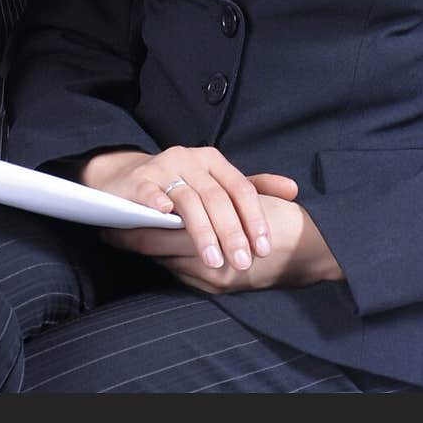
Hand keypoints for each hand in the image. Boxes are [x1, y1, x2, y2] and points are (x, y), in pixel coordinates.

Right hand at [80, 145, 298, 272]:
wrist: (129, 176)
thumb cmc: (181, 185)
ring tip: (212, 259)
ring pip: (188, 200)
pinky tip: (165, 217)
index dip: (254, 218)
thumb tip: (292, 190)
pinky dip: (157, 202)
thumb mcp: (217, 183)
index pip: (241, 188)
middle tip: (241, 262)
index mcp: (212, 161)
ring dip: (201, 231)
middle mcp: (190, 160)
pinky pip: (149, 191)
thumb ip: (252, 187)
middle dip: (231, 232)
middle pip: (217, 197)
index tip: (262, 248)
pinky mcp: (139, 179)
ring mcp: (163, 168)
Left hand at [117, 195, 344, 294]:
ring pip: (168, 260)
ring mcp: (211, 278)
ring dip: (148, 248)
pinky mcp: (219, 286)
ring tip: (122, 236)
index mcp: (209, 233)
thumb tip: (172, 202)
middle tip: (106, 228)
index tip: (111, 217)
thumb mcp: (244, 200)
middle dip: (131, 237)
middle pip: (157, 248)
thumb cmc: (280, 219)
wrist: (314, 250)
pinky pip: (184, 273)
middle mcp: (207, 262)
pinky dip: (169, 259)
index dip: (133, 225)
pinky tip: (157, 250)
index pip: (157, 232)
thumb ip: (211, 200)